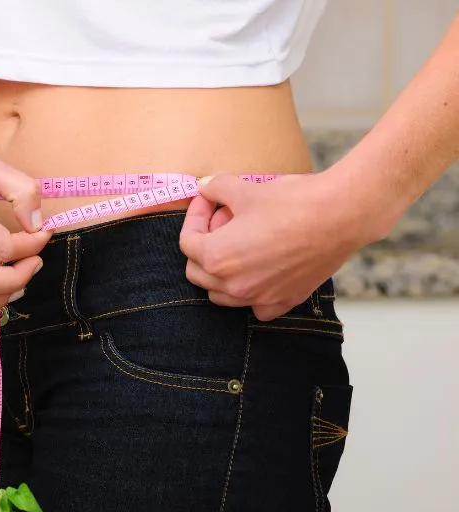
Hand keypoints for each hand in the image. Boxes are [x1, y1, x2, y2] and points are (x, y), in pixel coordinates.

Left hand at [178, 172, 377, 320]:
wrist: (342, 215)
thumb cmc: (292, 202)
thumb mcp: (245, 189)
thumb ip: (216, 189)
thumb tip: (203, 187)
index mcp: (217, 258)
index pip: (187, 243)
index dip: (195, 216)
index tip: (209, 201)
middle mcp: (234, 285)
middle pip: (198, 272)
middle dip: (203, 246)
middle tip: (224, 220)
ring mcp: (259, 297)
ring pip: (221, 295)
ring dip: (221, 273)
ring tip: (239, 244)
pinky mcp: (285, 300)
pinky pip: (257, 308)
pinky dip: (252, 295)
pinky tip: (261, 272)